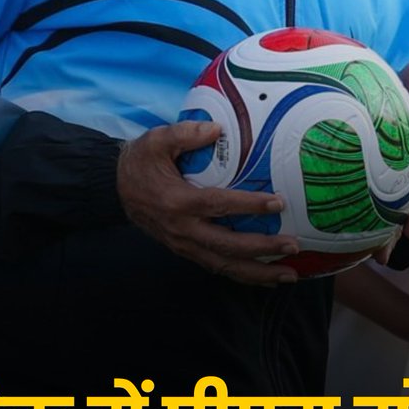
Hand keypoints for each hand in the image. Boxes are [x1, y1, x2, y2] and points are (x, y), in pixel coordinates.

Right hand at [117, 120, 299, 285]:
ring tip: (288, 274)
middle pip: (228, 245)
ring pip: (224, 264)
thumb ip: (185, 132)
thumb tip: (217, 130)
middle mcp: (183, 229)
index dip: (250, 205)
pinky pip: (217, 267)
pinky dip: (242, 275)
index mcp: (178, 201)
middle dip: (262, 248)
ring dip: (258, 272)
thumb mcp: (157, 140)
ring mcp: (184, 245)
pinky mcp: (186, 251)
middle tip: (292, 244)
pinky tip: (265, 278)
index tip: (278, 203)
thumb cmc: (141, 162)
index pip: (219, 205)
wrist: (116, 188)